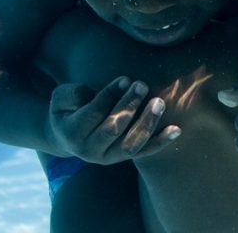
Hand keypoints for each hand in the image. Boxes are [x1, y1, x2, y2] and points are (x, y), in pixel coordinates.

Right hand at [48, 76, 180, 163]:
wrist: (68, 135)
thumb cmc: (69, 109)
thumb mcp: (61, 98)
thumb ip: (72, 94)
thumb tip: (90, 93)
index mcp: (72, 134)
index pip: (94, 112)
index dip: (110, 95)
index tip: (125, 78)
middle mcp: (89, 151)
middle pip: (113, 129)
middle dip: (128, 106)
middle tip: (142, 85)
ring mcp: (108, 158)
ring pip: (130, 145)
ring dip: (146, 123)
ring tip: (158, 103)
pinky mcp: (123, 158)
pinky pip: (145, 152)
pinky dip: (161, 142)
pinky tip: (176, 130)